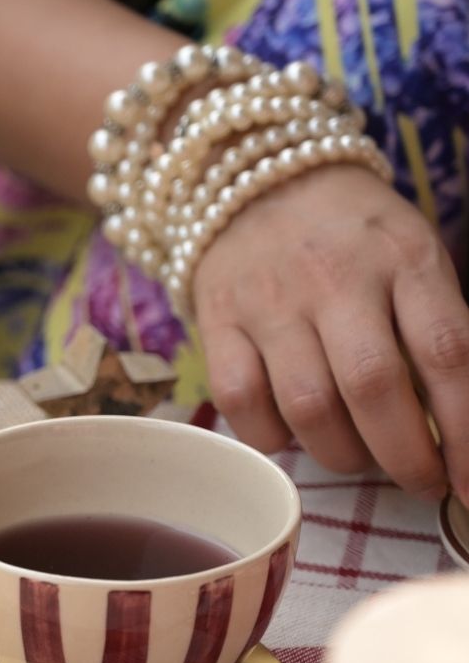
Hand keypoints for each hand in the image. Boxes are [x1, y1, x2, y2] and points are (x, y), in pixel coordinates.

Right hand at [193, 163, 468, 503]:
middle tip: (420, 481)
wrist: (257, 180)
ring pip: (308, 406)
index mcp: (403, 257)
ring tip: (357, 456)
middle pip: (374, 388)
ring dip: (342, 455)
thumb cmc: (351, 234)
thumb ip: (433, 328)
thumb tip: (453, 426)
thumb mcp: (411, 257)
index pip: (447, 355)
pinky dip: (271, 436)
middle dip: (405, 458)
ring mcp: (270, 300)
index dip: (466, 433)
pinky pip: (241, 400)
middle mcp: (335, 277)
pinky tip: (290, 433)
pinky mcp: (218, 319)